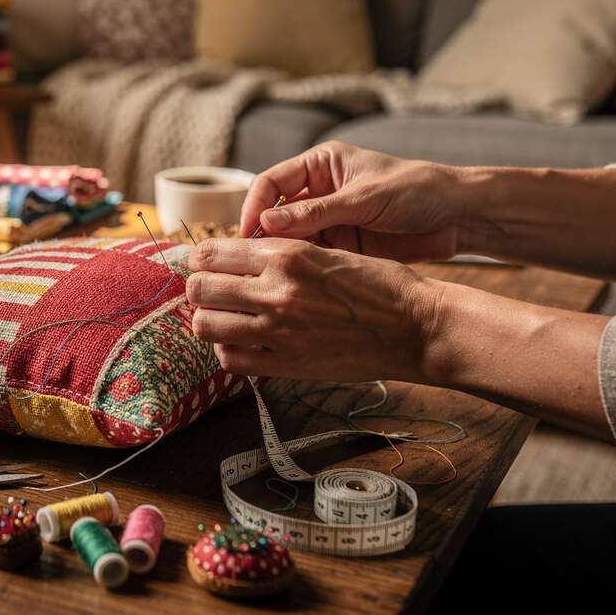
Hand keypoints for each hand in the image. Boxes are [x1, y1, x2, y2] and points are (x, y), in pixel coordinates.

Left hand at [185, 237, 442, 382]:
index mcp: (286, 254)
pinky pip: (231, 359)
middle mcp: (276, 290)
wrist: (416, 327)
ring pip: (205, 325)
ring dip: (207, 320)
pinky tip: (240, 342)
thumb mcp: (326, 251)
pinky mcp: (288, 364)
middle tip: (211, 293)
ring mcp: (279, 331)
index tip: (208, 265)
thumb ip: (279, 254)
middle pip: (199, 289)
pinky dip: (227, 350)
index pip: (211, 253)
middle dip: (199, 289)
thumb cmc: (379, 284)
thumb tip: (236, 254)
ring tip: (222, 317)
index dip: (202, 259)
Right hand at [239, 142, 465, 262]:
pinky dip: (299, 268)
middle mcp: (319, 191)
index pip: (272, 182)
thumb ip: (317, 211)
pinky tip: (291, 281)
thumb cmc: (417, 190)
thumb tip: (267, 223)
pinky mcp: (340, 246)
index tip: (246, 232)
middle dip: (261, 234)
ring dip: (278, 254)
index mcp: (321, 165)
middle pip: (275, 212)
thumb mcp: (364, 198)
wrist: (459, 217)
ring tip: (266, 275)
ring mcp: (329, 220)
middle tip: (248, 260)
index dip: (254, 205)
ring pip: (289, 238)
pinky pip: (310, 256)